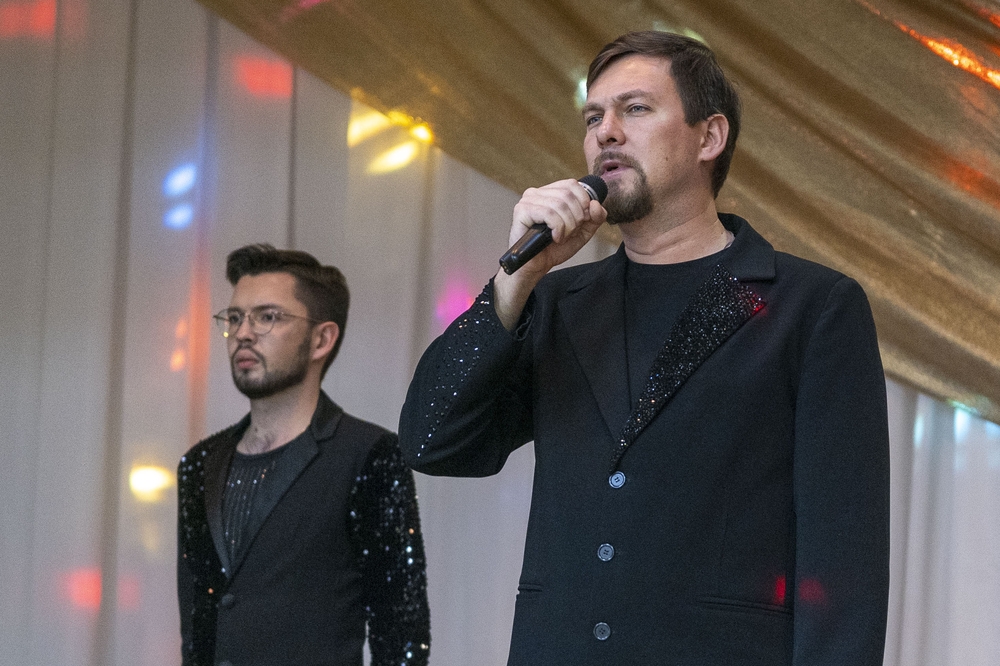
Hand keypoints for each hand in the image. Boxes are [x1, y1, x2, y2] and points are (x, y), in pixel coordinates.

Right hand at [493, 179, 606, 329]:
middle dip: (576, 217)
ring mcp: (527, 200)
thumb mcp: (582, 232)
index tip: (581, 221)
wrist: (535, 266)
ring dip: (567, 226)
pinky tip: (554, 238)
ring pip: (560, 204)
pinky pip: (549, 213)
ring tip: (561, 237)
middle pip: (568, 194)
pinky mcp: (522, 211)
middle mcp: (537, 192)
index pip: (572, 184)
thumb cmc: (553, 248)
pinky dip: (558, 228)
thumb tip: (595, 204)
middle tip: (569, 233)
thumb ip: (595, 218)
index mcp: (550, 193)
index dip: (583, 202)